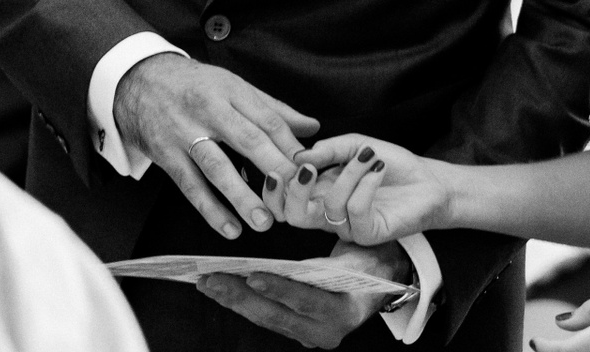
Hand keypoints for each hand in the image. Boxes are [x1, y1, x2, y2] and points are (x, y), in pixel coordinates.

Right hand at [115, 53, 318, 239]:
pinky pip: (190, 186)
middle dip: (273, 170)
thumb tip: (312, 128)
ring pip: (217, 167)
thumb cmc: (194, 85)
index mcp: (231, 90)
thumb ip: (273, 109)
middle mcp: (209, 109)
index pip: (267, 120)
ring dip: (242, 197)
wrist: (139, 80)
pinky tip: (229, 228)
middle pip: (247, 141)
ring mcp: (184, 133)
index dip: (290, 147)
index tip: (308, 171)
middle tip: (294, 197)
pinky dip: (210, 209)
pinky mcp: (166, 155)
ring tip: (264, 221)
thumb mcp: (233, 86)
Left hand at [196, 240, 405, 347]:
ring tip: (207, 282)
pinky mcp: (296, 331)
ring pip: (265, 318)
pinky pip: (266, 317)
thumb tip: (292, 264)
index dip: (279, 288)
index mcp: (345, 312)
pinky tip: (222, 289)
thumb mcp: (357, 254)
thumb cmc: (371, 258)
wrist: (382, 278)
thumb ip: (329, 262)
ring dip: (233, 299)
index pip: (305, 300)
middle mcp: (325, 332)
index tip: (252, 275)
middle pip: (275, 314)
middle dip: (239, 296)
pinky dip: (242, 301)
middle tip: (210, 278)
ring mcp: (309, 336)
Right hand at [268, 133, 451, 244]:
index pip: (284, 201)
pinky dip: (365, 185)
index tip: (278, 168)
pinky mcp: (369, 234)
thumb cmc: (389, 164)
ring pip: (329, 207)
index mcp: (319, 193)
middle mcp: (329, 214)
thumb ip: (327, 150)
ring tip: (368, 155)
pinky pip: (355, 211)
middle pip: (294, 216)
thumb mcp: (355, 145)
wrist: (427, 181)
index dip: (274, 191)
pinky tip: (378, 169)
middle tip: (308, 168)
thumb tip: (297, 157)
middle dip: (296, 192)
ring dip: (348, 175)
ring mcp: (348, 227)